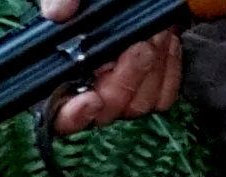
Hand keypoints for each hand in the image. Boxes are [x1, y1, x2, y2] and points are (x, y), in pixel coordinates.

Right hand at [39, 0, 185, 134]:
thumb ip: (59, 0)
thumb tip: (57, 14)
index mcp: (61, 73)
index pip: (61, 115)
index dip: (75, 115)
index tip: (92, 99)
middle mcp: (91, 89)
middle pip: (108, 110)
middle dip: (125, 79)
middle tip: (139, 46)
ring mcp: (122, 94)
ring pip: (138, 106)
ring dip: (150, 70)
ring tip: (155, 33)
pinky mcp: (151, 91)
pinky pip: (163, 97)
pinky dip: (168, 70)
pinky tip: (166, 43)